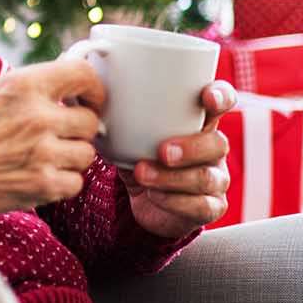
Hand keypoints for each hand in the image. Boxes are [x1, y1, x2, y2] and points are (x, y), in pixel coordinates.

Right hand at [0, 60, 104, 215]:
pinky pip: (76, 182)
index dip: (93, 88)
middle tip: (59, 134)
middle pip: (90, 121)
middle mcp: (39, 116)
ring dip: (70, 156)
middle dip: (77, 128)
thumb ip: (30, 88)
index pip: (83, 75)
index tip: (88, 98)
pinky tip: (40, 176)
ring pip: (87, 154)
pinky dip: (62, 182)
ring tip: (45, 157)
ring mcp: (43, 153)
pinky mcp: (42, 185)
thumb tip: (64, 89)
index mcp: (26, 85)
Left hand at [119, 81, 235, 238]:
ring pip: (208, 177)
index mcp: (197, 121)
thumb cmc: (138, 154)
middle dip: (191, 147)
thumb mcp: (126, 132)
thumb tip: (81, 95)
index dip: (221, 96)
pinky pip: (201, 206)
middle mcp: (212, 148)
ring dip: (174, 177)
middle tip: (162, 151)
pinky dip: (175, 201)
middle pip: (218, 143)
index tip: (207, 97)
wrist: (143, 199)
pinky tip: (154, 195)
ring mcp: (215, 178)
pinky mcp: (210, 207)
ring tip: (142, 173)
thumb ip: (114, 112)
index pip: (221, 100)